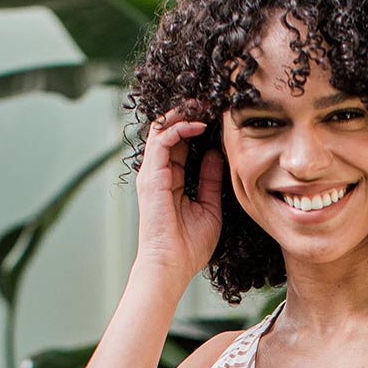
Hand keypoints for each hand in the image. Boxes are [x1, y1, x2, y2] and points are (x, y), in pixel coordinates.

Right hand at [133, 104, 224, 284]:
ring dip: (183, 113)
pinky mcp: (151, 176)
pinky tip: (199, 125)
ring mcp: (152, 173)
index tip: (217, 117)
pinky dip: (179, 127)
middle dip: (188, 112)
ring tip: (204, 104)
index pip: (179, 143)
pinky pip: (162, 139)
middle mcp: (157, 173)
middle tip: (210, 100)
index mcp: (170, 180)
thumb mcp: (209, 207)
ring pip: (162, 128)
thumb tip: (214, 154)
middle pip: (168, 130)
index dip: (195, 126)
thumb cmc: (188, 246)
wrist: (171, 266)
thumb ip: (210, 180)